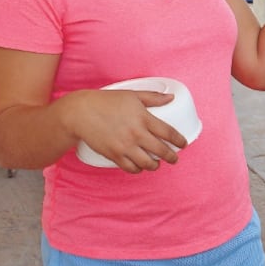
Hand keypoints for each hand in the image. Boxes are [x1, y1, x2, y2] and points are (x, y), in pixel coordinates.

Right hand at [67, 89, 187, 173]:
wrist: (80, 112)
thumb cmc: (106, 101)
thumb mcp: (132, 95)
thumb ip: (153, 98)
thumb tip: (171, 98)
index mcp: (143, 118)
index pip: (168, 133)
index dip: (179, 140)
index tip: (183, 144)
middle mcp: (136, 134)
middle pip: (161, 151)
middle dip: (171, 157)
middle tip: (174, 158)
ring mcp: (125, 146)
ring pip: (147, 163)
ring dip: (155, 166)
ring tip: (157, 164)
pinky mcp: (114, 155)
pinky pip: (130, 168)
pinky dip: (137, 170)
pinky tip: (140, 167)